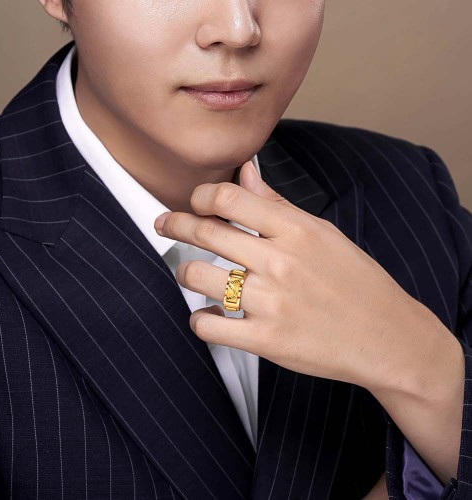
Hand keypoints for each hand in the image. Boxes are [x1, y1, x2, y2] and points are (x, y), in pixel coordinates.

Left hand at [153, 160, 451, 393]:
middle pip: (205, 232)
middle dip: (174, 224)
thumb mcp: (323, 233)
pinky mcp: (267, 341)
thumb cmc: (357, 281)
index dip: (199, 197)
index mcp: (295, 231)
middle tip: (164, 225)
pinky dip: (200, 320)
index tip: (193, 203)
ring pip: (197, 277)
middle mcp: (279, 262)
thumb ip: (278, 204)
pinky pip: (209, 326)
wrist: (388, 337)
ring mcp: (272, 303)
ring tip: (190, 273)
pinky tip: (206, 315)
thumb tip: (245, 172)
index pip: (227, 199)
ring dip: (185, 272)